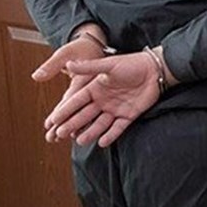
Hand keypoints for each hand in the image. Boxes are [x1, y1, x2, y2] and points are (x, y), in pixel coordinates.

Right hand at [43, 52, 160, 147]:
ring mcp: (115, 108)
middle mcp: (103, 100)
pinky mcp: (129, 115)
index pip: (76, 101)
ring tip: (79, 141)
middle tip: (60, 134)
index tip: (52, 120)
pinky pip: (118, 127)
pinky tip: (102, 142)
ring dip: (90, 132)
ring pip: (99, 124)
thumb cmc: (132, 63)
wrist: (155, 69)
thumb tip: (68, 64)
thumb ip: (89, 67)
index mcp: (95, 88)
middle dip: (72, 124)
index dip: (64, 111)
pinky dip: (111, 135)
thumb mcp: (109, 65)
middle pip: (85, 115)